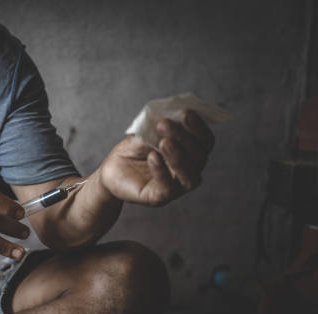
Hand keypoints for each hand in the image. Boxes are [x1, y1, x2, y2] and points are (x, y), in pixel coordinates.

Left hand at [100, 110, 214, 205]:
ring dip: (178, 157)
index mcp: (190, 152)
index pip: (205, 141)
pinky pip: (167, 187)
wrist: (112, 169)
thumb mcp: (148, 132)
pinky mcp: (160, 197)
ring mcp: (177, 186)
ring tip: (164, 142)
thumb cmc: (134, 150)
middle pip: (199, 157)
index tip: (186, 113)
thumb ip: (162, 125)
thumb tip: (173, 114)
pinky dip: (161, 171)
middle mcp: (188, 170)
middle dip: (184, 138)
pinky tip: (152, 157)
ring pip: (190, 176)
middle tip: (164, 124)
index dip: (199, 127)